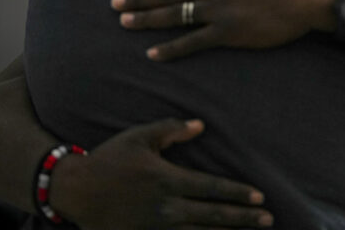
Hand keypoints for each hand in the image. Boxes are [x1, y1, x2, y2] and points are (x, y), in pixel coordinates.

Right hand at [54, 118, 272, 228]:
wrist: (75, 190)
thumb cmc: (109, 159)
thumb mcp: (139, 136)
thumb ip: (171, 129)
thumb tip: (201, 124)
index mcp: (167, 179)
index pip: (212, 188)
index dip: (238, 194)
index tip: (260, 197)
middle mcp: (165, 206)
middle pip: (212, 216)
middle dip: (243, 219)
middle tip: (269, 221)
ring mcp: (155, 227)